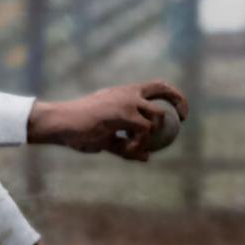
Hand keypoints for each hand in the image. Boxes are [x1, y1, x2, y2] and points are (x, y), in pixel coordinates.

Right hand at [26, 80, 188, 160]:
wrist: (61, 123)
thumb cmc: (80, 130)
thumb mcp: (107, 138)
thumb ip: (127, 145)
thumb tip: (147, 157)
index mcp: (123, 93)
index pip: (154, 87)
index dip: (172, 97)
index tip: (179, 114)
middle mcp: (127, 93)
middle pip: (163, 89)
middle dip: (179, 101)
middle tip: (183, 120)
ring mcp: (126, 102)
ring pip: (157, 117)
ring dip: (151, 137)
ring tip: (131, 148)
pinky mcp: (123, 114)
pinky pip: (144, 132)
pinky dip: (138, 145)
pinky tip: (125, 150)